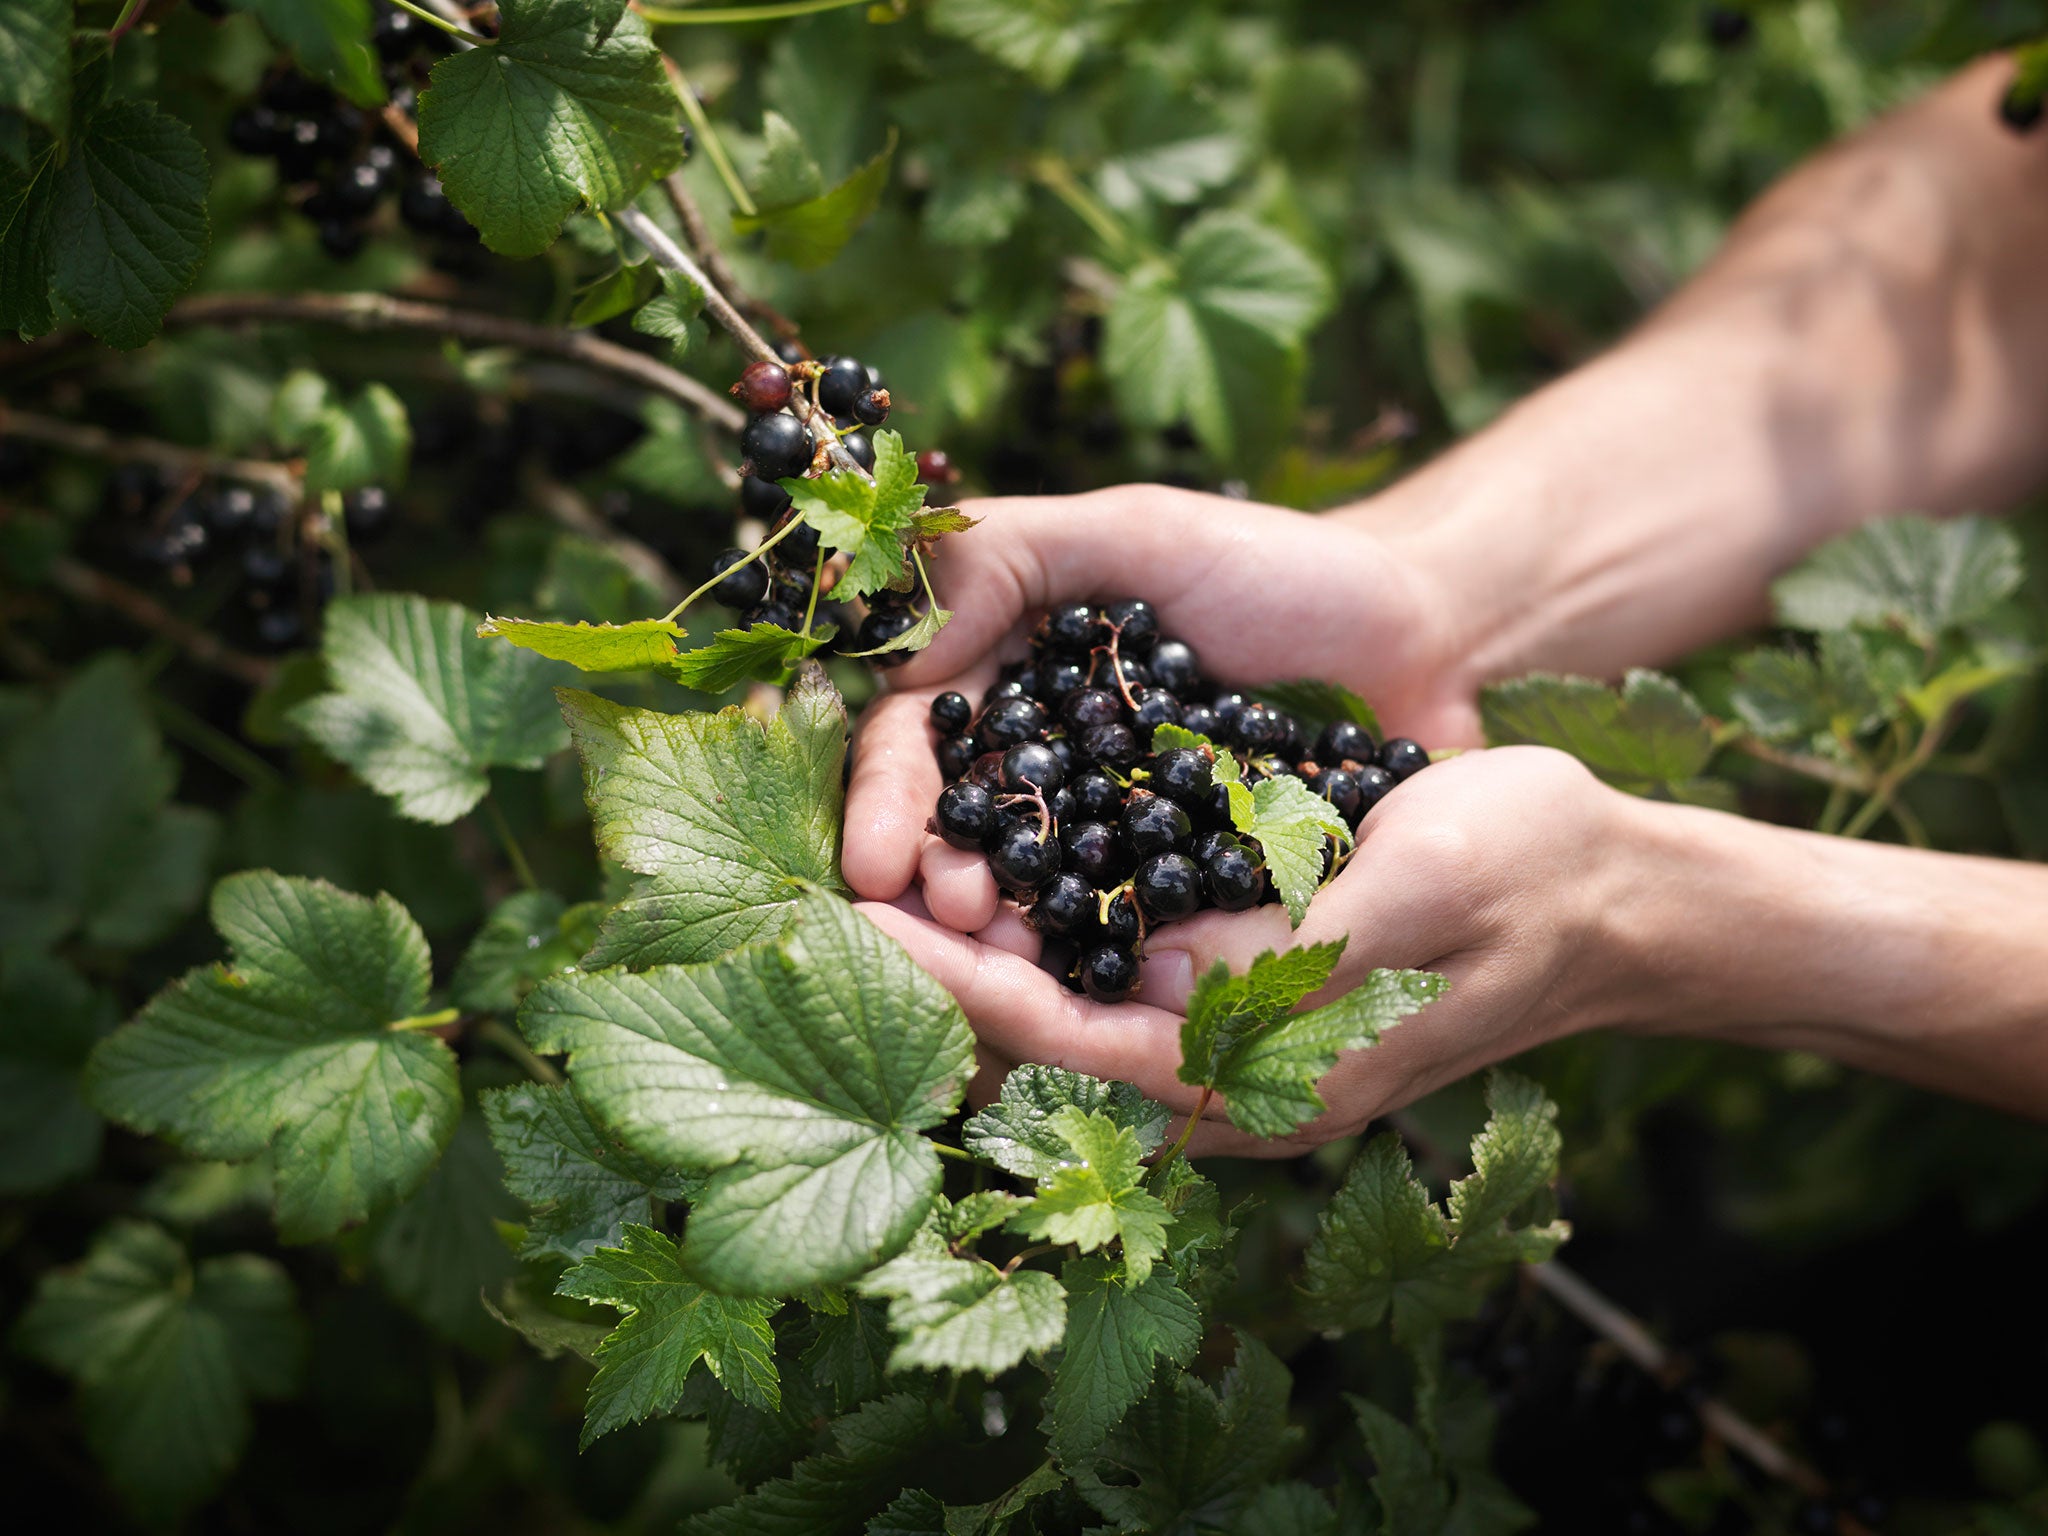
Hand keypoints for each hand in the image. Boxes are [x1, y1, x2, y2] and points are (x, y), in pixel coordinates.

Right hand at [843, 484, 1474, 924]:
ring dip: (1002, 946)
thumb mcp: (1138, 531)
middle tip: (955, 920)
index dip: (891, 805)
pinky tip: (1091, 993)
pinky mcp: (1188, 906)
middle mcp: (1047, 777)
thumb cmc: (1282, 569)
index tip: (877, 863)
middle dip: (937, 887)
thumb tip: (898, 646)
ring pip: (1034, 905)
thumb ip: (1007, 553)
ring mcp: (1115, 848)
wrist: (1429, 637)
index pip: (915, 749)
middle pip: (959, 843)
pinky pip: (1132, 944)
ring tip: (1001, 964)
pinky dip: (1101, 969)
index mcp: (1008, 686)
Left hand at [858, 747, 1636, 1156]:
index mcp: (1267, 1081)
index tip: (869, 922)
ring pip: (1067, 1010)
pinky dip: (1042, 925)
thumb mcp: (1411, 894)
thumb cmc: (1525, 877)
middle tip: (845, 885)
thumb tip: (1138, 984)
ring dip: (979, 947)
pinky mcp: (1239, 988)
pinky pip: (1112, 972)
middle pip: (1045, 1047)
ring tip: (889, 865)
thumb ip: (1278, 954)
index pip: (1070, 1052)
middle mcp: (1231, 1081)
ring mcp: (1232, 1040)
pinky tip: (992, 856)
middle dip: (945, 973)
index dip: (960, 990)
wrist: (1609, 888)